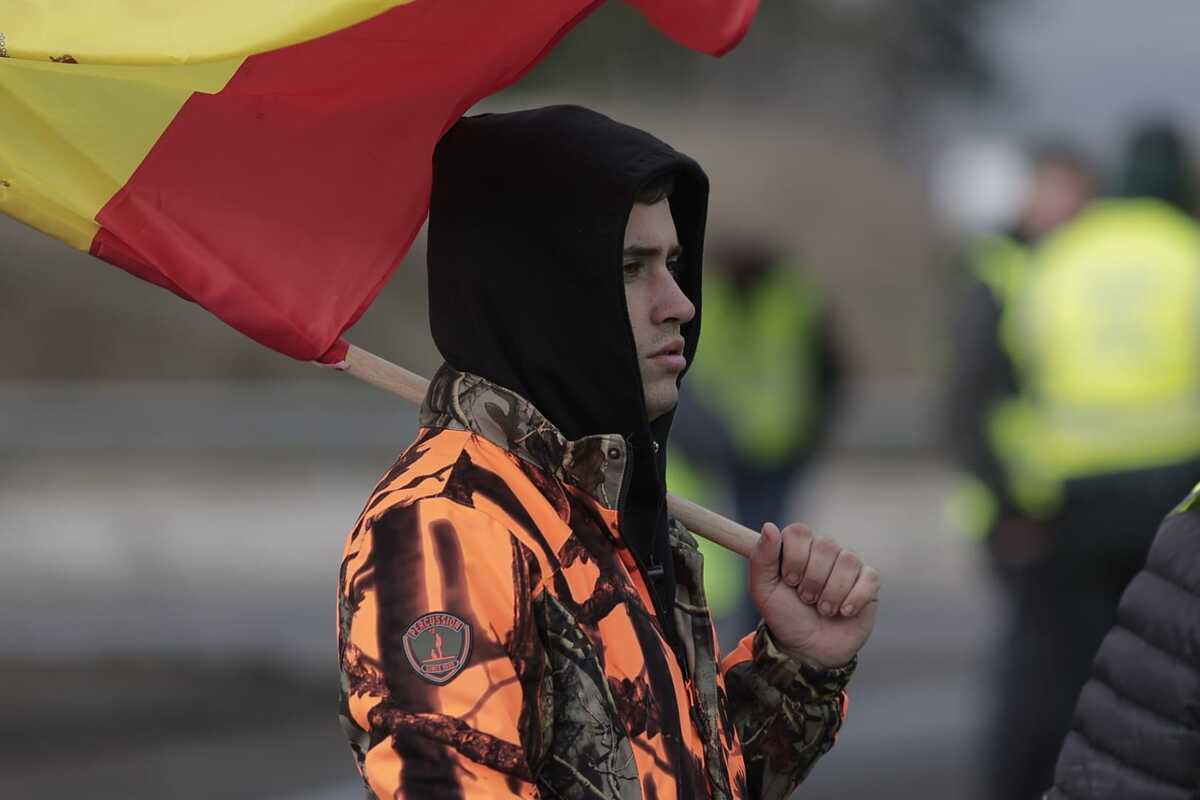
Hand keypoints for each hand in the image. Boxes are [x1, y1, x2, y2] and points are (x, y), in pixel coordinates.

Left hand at [749, 522, 879, 669]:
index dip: (795, 557)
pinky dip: (855, 598)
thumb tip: (769, 527)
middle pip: (825, 545)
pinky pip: (869, 577)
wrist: (809, 649)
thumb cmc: (785, 615)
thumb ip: (762, 558)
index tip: (789, 581)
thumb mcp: (763, 590)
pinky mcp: (869, 582)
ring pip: (847, 561)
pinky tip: (845, 612)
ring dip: (832, 592)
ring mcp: (848, 565)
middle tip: (806, 599)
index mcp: (798, 547)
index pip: (799, 531)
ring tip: (823, 609)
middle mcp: (825, 551)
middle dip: (813, 580)